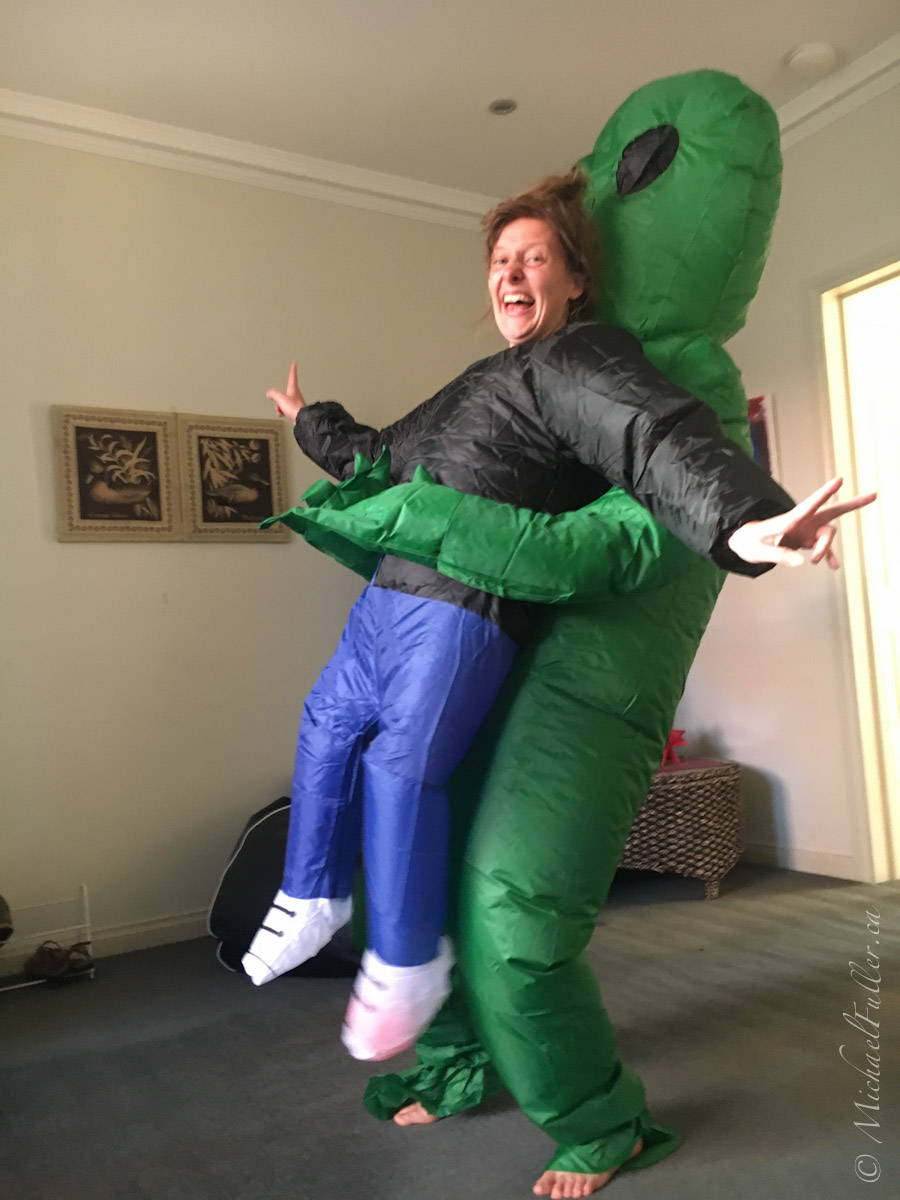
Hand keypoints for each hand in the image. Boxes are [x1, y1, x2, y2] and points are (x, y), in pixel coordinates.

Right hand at [267, 362, 305, 420]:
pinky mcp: (295, 410)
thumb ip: (273, 393)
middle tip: (279, 403)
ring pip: (283, 402)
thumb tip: (269, 392)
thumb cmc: (295, 408)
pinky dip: (283, 412)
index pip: (292, 376)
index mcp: (293, 389)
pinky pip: (286, 409)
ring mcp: (296, 403)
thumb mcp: (280, 398)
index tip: (294, 364)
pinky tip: (284, 414)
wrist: (302, 420)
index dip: (292, 370)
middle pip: (283, 393)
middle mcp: (296, 395)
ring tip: (282, 410)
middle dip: (279, 398)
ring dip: (280, 407)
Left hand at [727, 477, 876, 569]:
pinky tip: (833, 567)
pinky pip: (822, 549)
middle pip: (831, 512)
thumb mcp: (758, 551)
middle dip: (852, 504)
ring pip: (827, 535)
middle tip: (874, 495)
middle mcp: (801, 522)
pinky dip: (827, 556)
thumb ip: (779, 555)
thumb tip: (802, 561)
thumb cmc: (748, 542)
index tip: (839, 480)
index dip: (824, 493)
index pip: (809, 505)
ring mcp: (805, 531)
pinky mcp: (805, 541)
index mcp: (788, 520)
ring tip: (814, 561)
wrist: (744, 543)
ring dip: (825, 548)